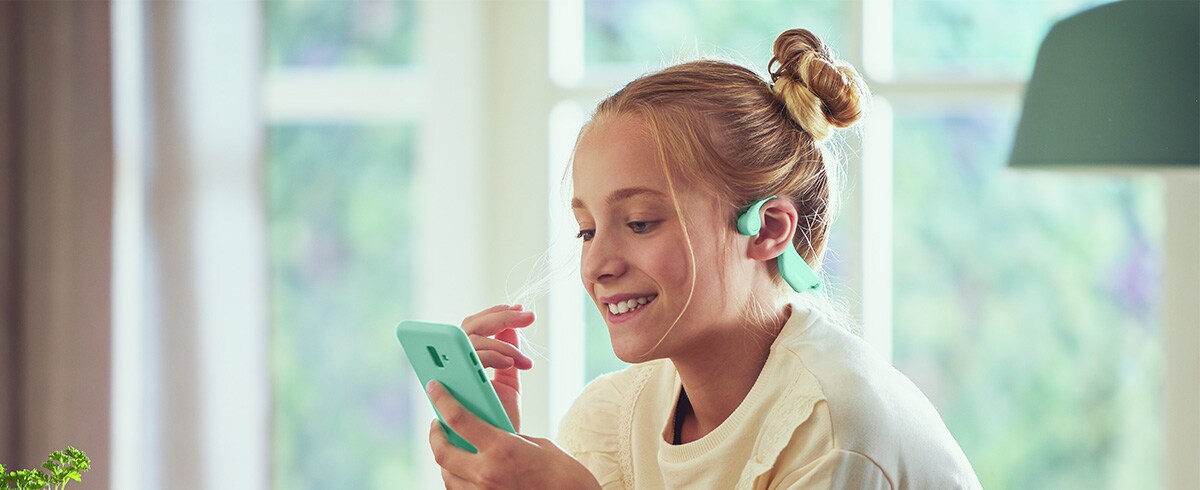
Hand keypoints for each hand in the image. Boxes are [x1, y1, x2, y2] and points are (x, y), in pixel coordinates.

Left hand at [427, 381, 600, 489]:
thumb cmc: (561, 472)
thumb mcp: (534, 444)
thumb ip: (505, 437)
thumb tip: (487, 433)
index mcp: (502, 448)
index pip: (459, 419)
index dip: (442, 400)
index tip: (435, 389)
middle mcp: (487, 473)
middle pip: (442, 451)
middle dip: (435, 435)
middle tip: (437, 424)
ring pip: (446, 475)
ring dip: (445, 459)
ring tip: (452, 446)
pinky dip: (457, 478)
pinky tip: (465, 469)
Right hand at [461, 304, 533, 430]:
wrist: (503, 453)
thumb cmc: (501, 420)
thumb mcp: (509, 385)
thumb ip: (508, 357)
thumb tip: (511, 328)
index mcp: (462, 364)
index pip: (471, 328)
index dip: (491, 314)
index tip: (517, 308)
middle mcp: (451, 368)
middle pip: (468, 327)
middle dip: (498, 316)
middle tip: (526, 315)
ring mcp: (450, 378)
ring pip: (469, 340)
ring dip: (501, 341)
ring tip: (522, 353)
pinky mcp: (454, 389)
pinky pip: (469, 360)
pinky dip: (493, 356)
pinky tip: (513, 363)